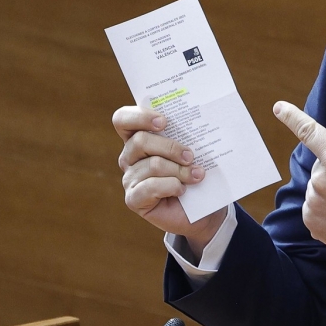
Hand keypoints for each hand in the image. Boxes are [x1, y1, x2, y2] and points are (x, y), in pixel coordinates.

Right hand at [112, 106, 226, 254]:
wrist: (203, 209)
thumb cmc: (196, 174)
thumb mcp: (192, 150)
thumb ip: (187, 135)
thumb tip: (198, 120)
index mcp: (138, 138)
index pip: (122, 120)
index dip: (139, 116)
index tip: (164, 121)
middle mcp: (129, 157)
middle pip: (140, 141)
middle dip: (170, 147)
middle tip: (190, 156)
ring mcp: (129, 178)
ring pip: (152, 165)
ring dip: (179, 170)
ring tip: (196, 175)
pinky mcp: (133, 199)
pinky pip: (150, 187)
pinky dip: (171, 186)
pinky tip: (182, 190)